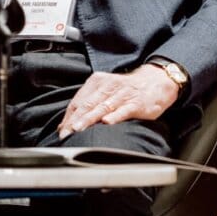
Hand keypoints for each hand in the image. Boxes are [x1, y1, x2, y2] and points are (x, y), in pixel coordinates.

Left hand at [57, 64, 179, 137]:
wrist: (155, 81)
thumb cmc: (126, 90)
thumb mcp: (105, 92)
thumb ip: (87, 105)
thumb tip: (66, 124)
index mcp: (97, 82)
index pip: (78, 101)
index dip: (68, 117)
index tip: (61, 130)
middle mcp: (108, 86)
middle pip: (87, 104)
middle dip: (75, 120)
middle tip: (66, 133)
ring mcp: (122, 94)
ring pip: (102, 107)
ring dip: (89, 118)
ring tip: (78, 128)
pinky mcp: (136, 103)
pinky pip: (123, 110)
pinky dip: (115, 116)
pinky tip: (107, 122)